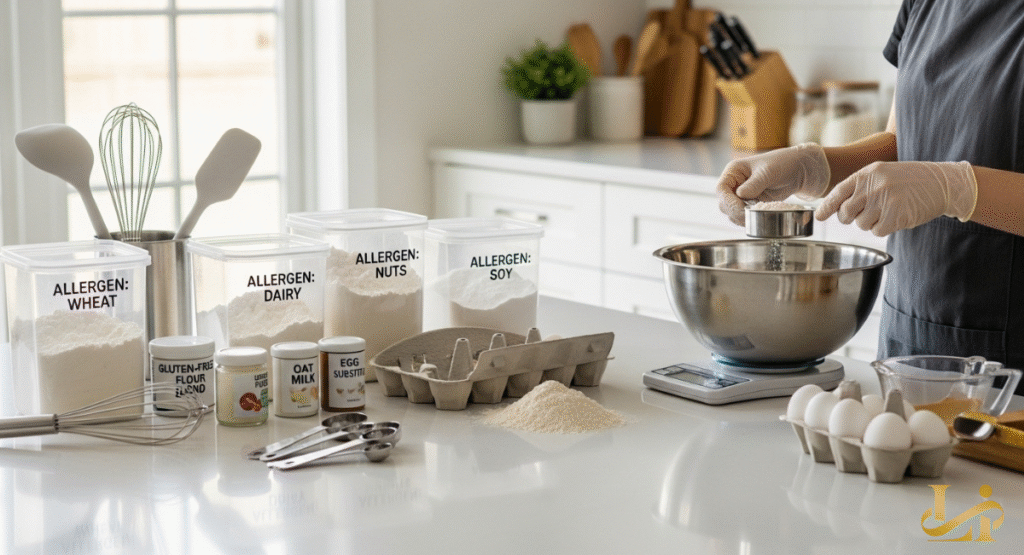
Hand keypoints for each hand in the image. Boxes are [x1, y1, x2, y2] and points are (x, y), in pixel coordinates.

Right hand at [716, 143, 830, 224]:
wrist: (798, 170)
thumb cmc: (783, 163)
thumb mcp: (768, 172)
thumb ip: (754, 184)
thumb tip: (740, 194)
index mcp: (734, 171)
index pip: (721, 189)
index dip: (727, 200)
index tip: (740, 208)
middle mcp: (734, 183)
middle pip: (724, 203)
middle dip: (734, 211)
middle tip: (749, 215)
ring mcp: (742, 195)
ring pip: (732, 212)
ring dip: (740, 217)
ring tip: (755, 216)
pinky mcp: (751, 204)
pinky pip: (743, 215)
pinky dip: (748, 219)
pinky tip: (757, 217)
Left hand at [814, 161, 977, 235]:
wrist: (941, 183)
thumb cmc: (908, 180)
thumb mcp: (882, 173)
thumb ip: (860, 186)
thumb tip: (835, 208)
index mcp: (867, 174)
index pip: (838, 192)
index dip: (827, 207)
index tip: (819, 217)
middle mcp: (873, 187)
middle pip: (846, 213)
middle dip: (850, 218)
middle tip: (864, 213)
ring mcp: (884, 201)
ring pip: (861, 224)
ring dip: (870, 223)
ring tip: (886, 211)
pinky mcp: (895, 216)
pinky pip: (877, 231)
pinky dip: (883, 228)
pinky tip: (895, 217)